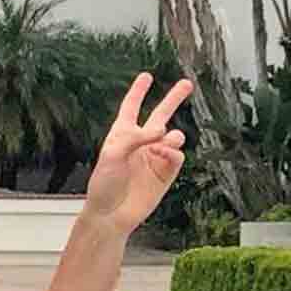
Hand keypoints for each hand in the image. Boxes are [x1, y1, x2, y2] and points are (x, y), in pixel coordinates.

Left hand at [80, 74, 192, 237]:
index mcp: (121, 135)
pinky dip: (172, 152)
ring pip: (174, 135)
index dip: (138, 92)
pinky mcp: (166, 172)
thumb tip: (163, 131)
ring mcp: (155, 157)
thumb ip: (135, 137)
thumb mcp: (111, 155)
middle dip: (173, 99)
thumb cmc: (103, 185)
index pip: (131, 108)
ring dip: (170, 136)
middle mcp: (140, 143)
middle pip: (160, 115)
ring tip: (158, 146)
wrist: (111, 214)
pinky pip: (177, 154)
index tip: (146, 76)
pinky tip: (163, 155)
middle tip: (186, 83)